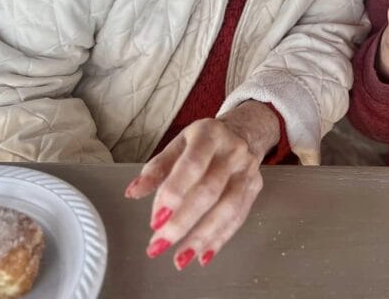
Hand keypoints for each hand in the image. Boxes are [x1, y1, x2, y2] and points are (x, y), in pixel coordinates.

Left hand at [124, 102, 279, 269]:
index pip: (192, 165)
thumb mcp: (178, 144)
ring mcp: (247, 170)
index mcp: (209, 134)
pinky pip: (238, 217)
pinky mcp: (255, 187)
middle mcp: (233, 151)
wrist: (245, 131)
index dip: (174, 193)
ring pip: (228, 208)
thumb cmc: (204, 142)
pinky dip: (220, 239)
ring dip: (202, 237)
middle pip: (210, 191)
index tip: (155, 221)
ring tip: (180, 258)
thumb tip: (133, 192)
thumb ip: (156, 168)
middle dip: (183, 222)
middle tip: (159, 244)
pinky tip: (202, 255)